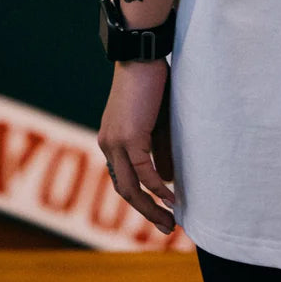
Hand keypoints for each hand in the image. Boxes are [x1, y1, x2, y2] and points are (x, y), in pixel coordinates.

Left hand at [98, 60, 174, 234]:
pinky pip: (144, 172)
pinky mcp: (129, 139)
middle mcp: (108, 145)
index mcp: (112, 139)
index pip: (124, 177)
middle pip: (125, 190)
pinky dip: (157, 189)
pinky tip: (172, 198)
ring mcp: (116, 143)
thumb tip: (166, 180)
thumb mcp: (156, 120)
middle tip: (167, 226)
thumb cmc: (151, 80)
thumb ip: (158, 149)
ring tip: (170, 221)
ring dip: (151, 208)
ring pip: (131, 188)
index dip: (141, 197)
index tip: (160, 210)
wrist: (142, 55)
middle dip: (146, 212)